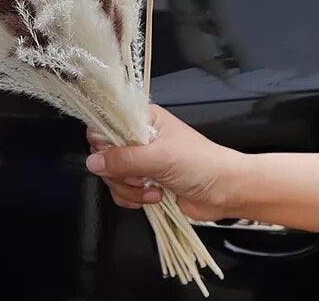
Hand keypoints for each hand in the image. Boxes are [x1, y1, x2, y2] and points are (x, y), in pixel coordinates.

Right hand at [85, 104, 246, 220]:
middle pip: (105, 153)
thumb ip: (124, 159)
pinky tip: (152, 197)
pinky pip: (121, 191)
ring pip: (112, 175)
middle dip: (119, 171)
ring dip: (128, 188)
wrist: (226, 191)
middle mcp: (138, 137)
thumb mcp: (160, 157)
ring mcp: (141, 161)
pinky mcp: (144, 183)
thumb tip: (92, 162)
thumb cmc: (200, 164)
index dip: (104, 141)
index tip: (115, 156)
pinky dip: (132, 198)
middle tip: (139, 176)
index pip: (106, 123)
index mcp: (143, 118)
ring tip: (151, 190)